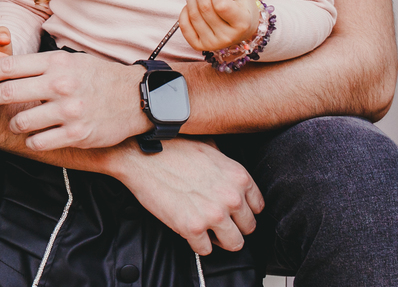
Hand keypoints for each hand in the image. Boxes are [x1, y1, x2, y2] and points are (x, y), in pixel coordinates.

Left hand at [0, 50, 148, 149]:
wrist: (136, 98)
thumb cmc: (98, 77)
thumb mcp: (70, 61)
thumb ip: (39, 66)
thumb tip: (2, 68)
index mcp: (55, 63)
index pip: (8, 67)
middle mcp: (60, 85)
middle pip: (7, 92)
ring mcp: (69, 111)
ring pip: (22, 122)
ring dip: (12, 124)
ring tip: (16, 123)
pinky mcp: (77, 134)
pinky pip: (40, 142)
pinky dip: (31, 140)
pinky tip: (34, 136)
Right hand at [112, 137, 263, 254]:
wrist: (139, 156)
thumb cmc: (170, 148)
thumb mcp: (208, 146)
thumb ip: (226, 163)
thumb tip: (229, 173)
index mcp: (239, 177)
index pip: (257, 207)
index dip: (243, 211)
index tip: (231, 212)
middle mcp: (231, 197)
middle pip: (248, 228)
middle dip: (233, 227)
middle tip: (216, 222)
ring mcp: (213, 214)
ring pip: (234, 244)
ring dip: (219, 240)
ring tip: (205, 230)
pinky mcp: (192, 227)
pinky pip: (205, 250)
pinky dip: (196, 244)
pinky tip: (187, 231)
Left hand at [179, 0, 259, 52]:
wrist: (242, 29)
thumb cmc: (242, 7)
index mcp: (242, 23)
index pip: (221, 5)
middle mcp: (227, 37)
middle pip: (204, 8)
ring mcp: (212, 43)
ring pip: (193, 14)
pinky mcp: (199, 45)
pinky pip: (184, 25)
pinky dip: (184, 10)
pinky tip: (190, 3)